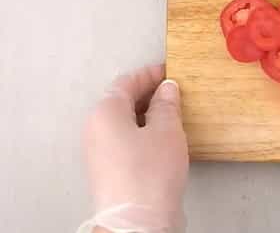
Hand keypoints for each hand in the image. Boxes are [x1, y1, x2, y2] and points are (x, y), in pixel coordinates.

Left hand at [80, 65, 188, 232]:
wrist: (137, 221)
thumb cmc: (150, 173)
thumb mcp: (167, 130)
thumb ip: (167, 104)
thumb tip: (167, 89)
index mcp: (105, 112)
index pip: (127, 82)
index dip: (150, 74)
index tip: (169, 71)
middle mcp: (96, 129)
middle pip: (122, 101)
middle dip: (149, 94)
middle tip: (175, 91)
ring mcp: (99, 151)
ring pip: (125, 122)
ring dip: (148, 115)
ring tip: (174, 114)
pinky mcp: (109, 169)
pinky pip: (125, 140)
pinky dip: (143, 133)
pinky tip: (163, 139)